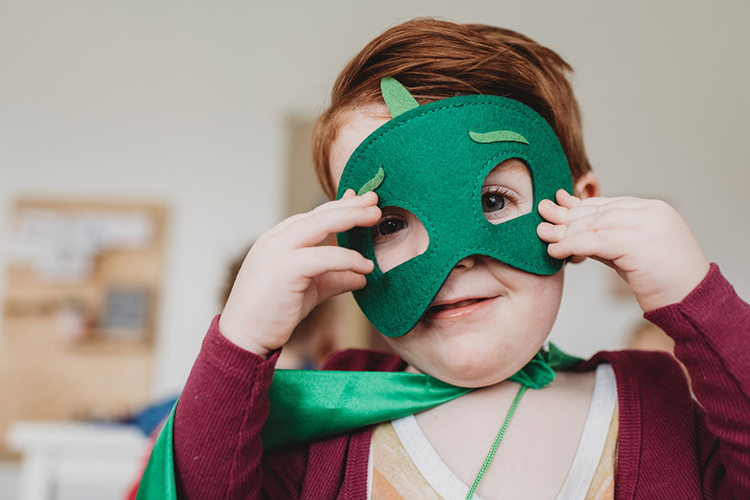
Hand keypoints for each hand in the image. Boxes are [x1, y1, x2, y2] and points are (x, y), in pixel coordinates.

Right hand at [219, 190, 380, 356]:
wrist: (244, 337)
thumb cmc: (272, 312)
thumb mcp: (310, 289)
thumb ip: (334, 277)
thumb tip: (361, 276)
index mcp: (278, 239)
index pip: (314, 215)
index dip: (341, 206)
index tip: (363, 201)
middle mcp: (276, 239)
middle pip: (320, 213)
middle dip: (351, 204)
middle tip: (375, 199)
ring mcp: (278, 251)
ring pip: (321, 224)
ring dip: (351, 218)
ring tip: (376, 217)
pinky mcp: (285, 269)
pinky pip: (324, 257)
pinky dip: (348, 258)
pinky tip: (365, 267)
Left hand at [537, 189, 709, 311]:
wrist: (694, 303)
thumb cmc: (664, 283)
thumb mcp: (630, 254)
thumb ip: (605, 239)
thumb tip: (570, 232)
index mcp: (653, 210)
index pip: (608, 204)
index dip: (579, 205)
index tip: (558, 204)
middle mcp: (652, 212)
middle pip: (598, 212)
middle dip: (567, 215)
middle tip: (542, 216)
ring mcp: (648, 225)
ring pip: (594, 224)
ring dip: (565, 231)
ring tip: (543, 235)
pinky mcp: (640, 244)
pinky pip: (596, 241)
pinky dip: (571, 245)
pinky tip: (556, 251)